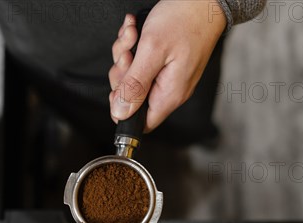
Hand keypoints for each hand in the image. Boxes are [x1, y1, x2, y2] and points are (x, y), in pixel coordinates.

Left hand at [109, 1, 226, 131]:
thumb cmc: (184, 20)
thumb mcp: (152, 51)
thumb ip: (135, 85)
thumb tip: (121, 113)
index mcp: (170, 94)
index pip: (141, 122)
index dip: (123, 109)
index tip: (119, 87)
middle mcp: (170, 89)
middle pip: (132, 98)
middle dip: (122, 73)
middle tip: (128, 52)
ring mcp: (167, 75)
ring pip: (132, 76)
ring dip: (125, 53)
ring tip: (134, 34)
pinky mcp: (165, 62)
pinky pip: (140, 62)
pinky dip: (132, 45)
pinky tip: (136, 30)